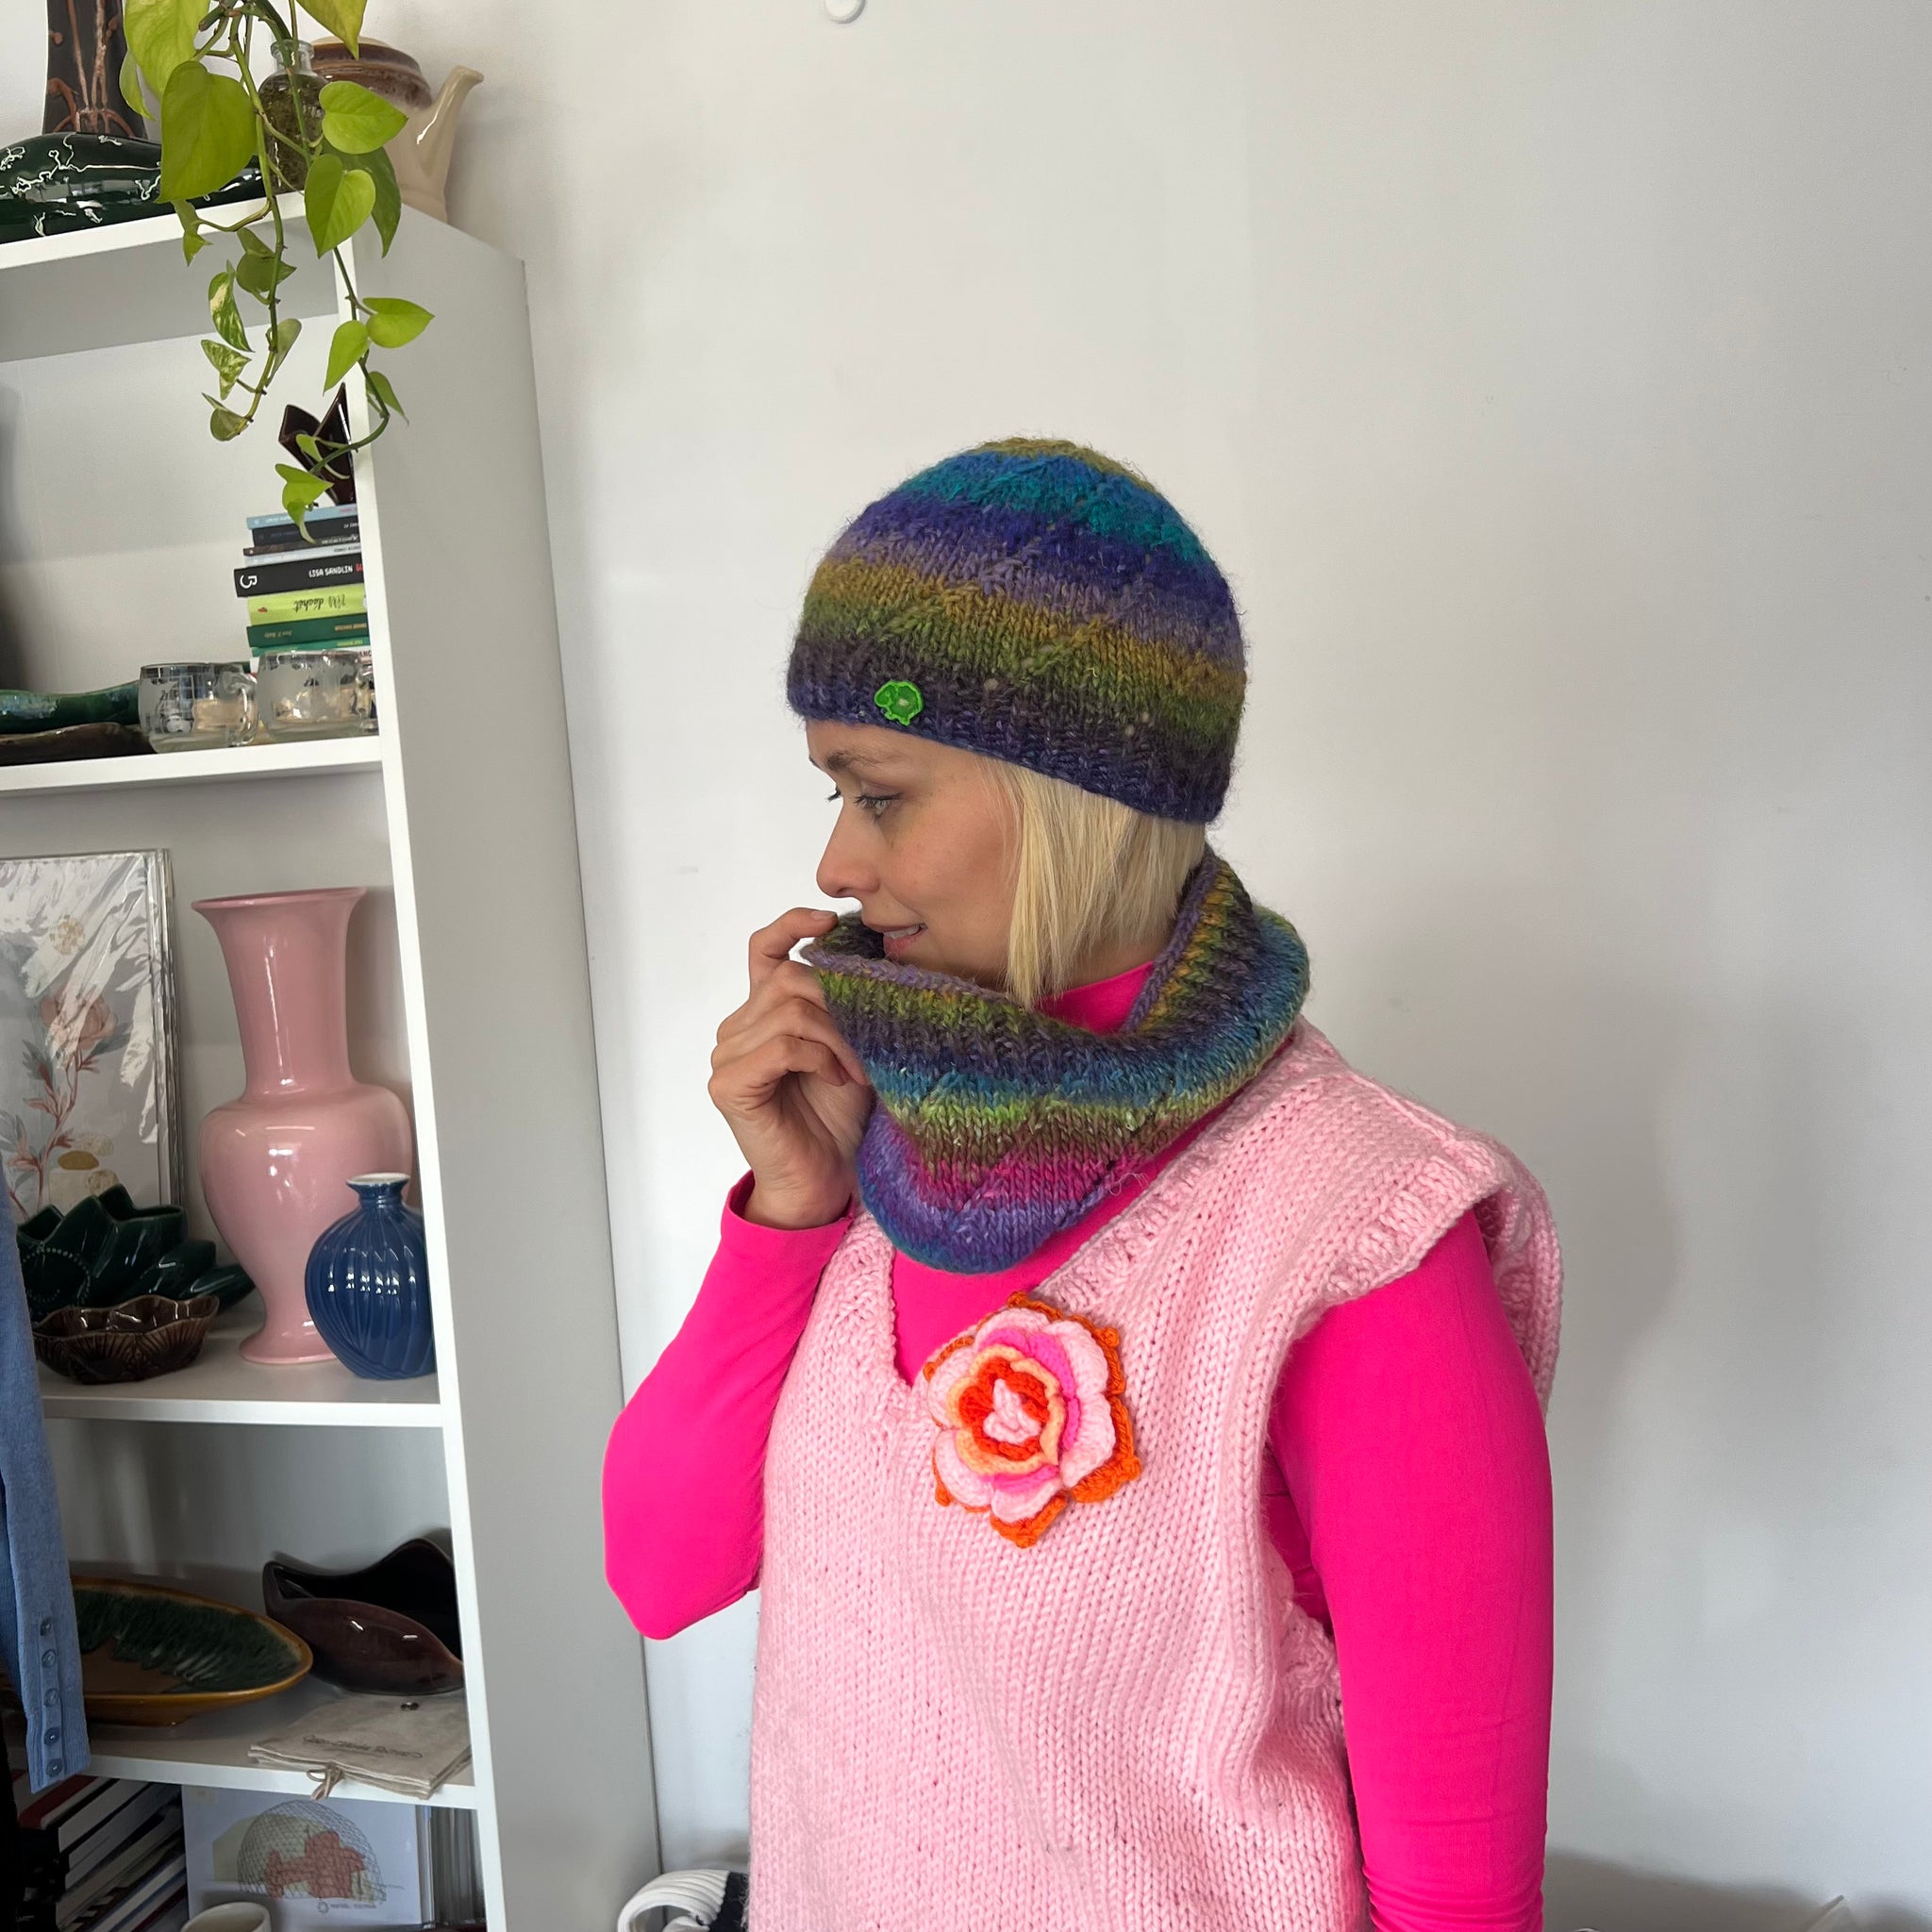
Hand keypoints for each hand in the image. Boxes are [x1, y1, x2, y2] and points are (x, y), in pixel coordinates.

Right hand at [708, 908, 872, 1229]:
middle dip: (840, 1005)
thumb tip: (871, 957)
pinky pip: (781, 1046)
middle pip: (790, 979)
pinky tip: (836, 1081)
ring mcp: (727, 1056)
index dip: (792, 924)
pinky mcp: (728, 1084)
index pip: (764, 948)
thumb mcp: (853, 1046)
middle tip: (870, 1044)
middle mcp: (738, 1028)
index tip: (829, 921)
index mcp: (764, 1012)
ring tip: (856, 1071)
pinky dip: (819, 1059)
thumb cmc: (840, 1116)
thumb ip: (847, 1004)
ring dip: (836, 1039)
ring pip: (789, 1012)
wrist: (826, 1179)